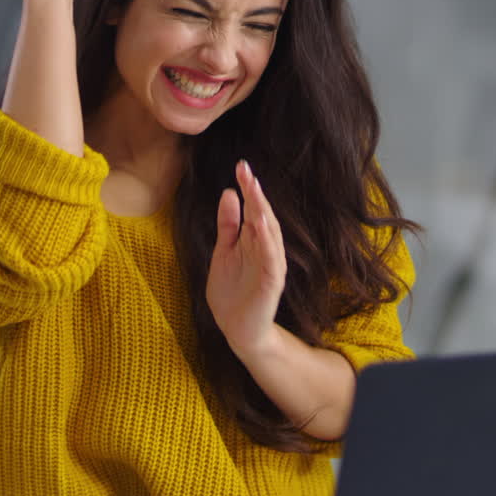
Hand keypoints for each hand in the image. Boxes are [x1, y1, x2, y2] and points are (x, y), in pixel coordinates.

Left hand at [206, 160, 286, 357]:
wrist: (236, 329)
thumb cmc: (232, 292)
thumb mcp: (224, 251)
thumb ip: (227, 225)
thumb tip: (229, 192)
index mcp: (253, 240)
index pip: (253, 209)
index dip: (248, 188)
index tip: (241, 167)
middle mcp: (265, 249)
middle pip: (263, 216)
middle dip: (255, 194)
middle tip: (246, 172)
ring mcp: (270, 265)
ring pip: (269, 234)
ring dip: (263, 212)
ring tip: (254, 192)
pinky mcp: (271, 282)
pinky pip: (271, 259)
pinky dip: (267, 243)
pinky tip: (260, 226)